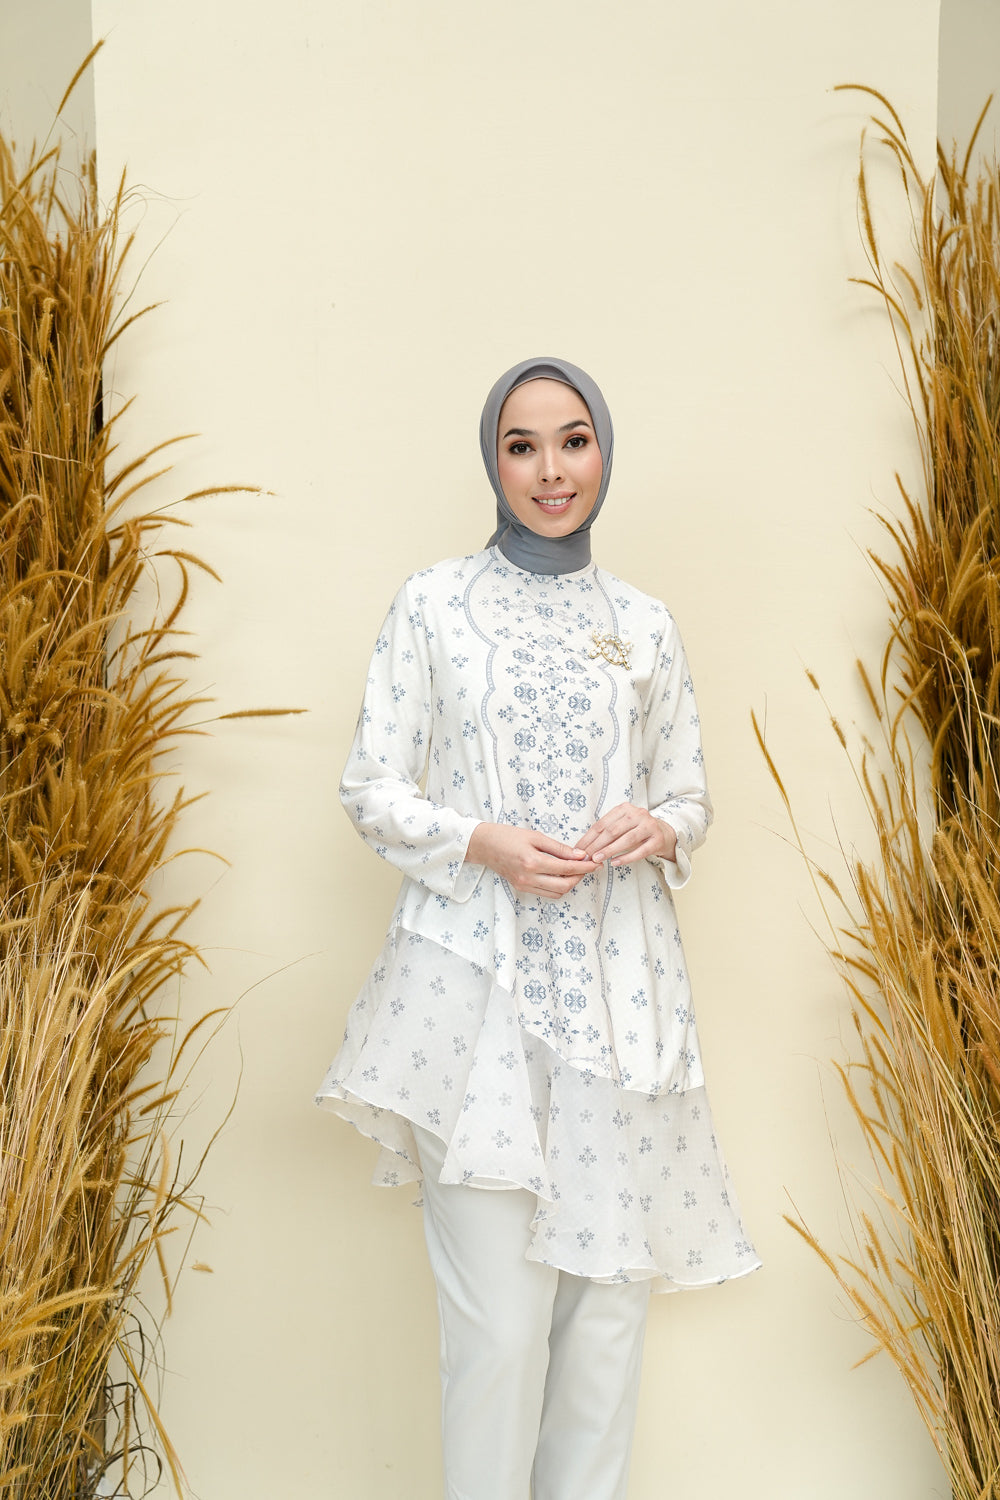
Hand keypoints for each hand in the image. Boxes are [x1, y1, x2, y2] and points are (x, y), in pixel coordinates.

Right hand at [466, 823, 600, 897]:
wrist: (484, 845)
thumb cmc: (507, 836)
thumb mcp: (535, 836)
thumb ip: (558, 848)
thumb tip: (579, 855)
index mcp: (532, 862)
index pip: (566, 868)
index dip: (584, 867)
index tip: (594, 862)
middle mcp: (529, 878)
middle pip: (564, 885)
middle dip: (580, 877)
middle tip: (588, 867)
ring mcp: (524, 885)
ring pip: (556, 893)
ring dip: (570, 883)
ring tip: (576, 870)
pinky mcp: (522, 888)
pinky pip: (546, 893)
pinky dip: (558, 886)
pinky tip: (562, 875)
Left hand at [576, 803, 676, 867]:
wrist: (664, 833)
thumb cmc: (637, 831)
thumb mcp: (622, 826)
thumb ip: (606, 833)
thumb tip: (584, 848)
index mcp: (624, 808)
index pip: (602, 824)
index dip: (589, 837)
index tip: (579, 850)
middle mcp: (638, 814)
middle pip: (613, 831)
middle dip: (597, 845)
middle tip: (586, 857)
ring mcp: (649, 826)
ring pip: (626, 839)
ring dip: (610, 850)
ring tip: (598, 859)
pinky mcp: (658, 839)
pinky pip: (640, 850)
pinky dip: (626, 857)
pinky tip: (615, 863)